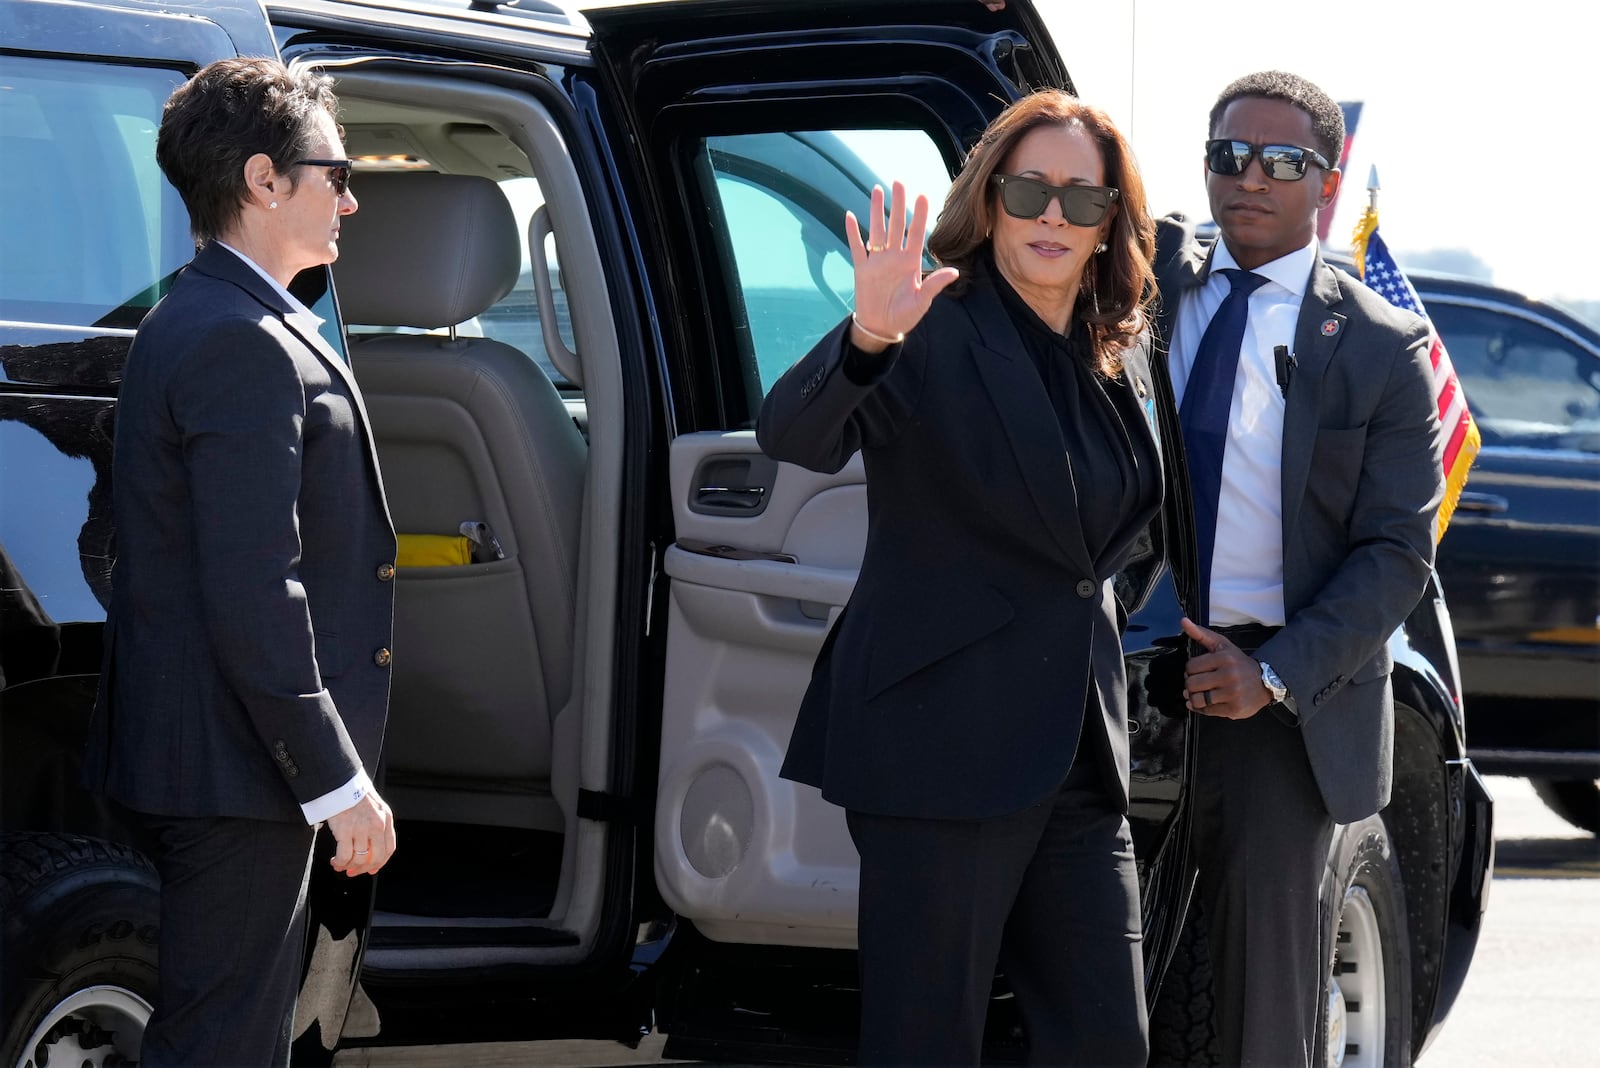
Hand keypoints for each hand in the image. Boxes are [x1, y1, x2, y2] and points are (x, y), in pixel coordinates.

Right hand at [327, 787, 395, 876]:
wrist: (341, 781)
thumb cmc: (355, 794)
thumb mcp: (374, 807)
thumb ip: (377, 825)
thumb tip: (370, 850)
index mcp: (386, 819)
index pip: (389, 849)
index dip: (380, 863)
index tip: (371, 869)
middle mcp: (377, 825)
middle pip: (375, 857)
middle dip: (363, 869)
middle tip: (353, 872)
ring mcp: (362, 828)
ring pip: (359, 859)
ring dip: (348, 867)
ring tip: (340, 865)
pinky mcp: (345, 830)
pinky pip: (344, 856)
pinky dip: (339, 863)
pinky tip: (335, 861)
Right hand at [845, 181, 959, 351]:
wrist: (881, 327)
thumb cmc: (904, 316)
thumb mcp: (921, 302)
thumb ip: (934, 285)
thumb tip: (954, 272)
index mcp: (911, 262)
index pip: (916, 233)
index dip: (919, 215)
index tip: (922, 195)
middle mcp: (894, 257)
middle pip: (896, 224)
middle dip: (897, 203)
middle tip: (899, 182)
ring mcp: (877, 261)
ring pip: (877, 230)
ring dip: (876, 211)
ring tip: (877, 190)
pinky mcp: (862, 269)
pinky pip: (857, 247)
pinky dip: (853, 233)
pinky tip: (850, 216)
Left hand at [1180, 617, 1272, 719]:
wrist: (1265, 682)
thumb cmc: (1239, 663)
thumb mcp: (1222, 645)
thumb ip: (1201, 634)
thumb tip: (1183, 621)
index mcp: (1224, 658)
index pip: (1190, 667)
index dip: (1190, 670)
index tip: (1198, 671)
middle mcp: (1229, 675)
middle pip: (1191, 684)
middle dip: (1191, 684)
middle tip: (1198, 683)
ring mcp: (1232, 694)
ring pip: (1197, 699)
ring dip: (1194, 698)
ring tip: (1200, 693)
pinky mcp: (1234, 709)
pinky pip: (1207, 711)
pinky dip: (1202, 708)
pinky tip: (1207, 702)